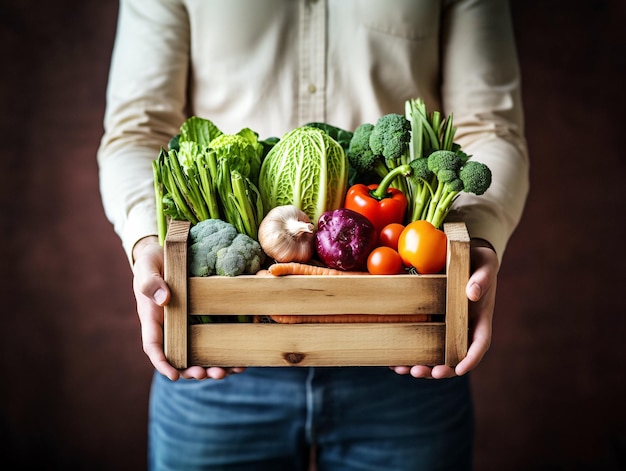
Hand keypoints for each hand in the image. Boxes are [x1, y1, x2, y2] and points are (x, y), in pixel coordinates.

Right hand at [132, 236, 245, 380]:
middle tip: (207, 374)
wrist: (168, 255)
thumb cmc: (154, 263)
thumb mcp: (148, 268)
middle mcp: (170, 329)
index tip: (173, 375)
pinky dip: (225, 353)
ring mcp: (187, 327)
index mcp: (153, 320)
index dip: (162, 363)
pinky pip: (212, 341)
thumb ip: (151, 283)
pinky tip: (239, 361)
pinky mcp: (202, 321)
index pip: (154, 347)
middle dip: (193, 370)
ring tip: (226, 372)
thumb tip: (164, 299)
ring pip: (197, 355)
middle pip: (179, 358)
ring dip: (211, 366)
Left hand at [391, 240, 499, 378]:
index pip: (479, 345)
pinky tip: (393, 360)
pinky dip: (409, 353)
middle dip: (441, 369)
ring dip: (421, 366)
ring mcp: (446, 328)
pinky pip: (421, 342)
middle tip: (424, 373)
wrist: (463, 254)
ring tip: (403, 370)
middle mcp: (463, 328)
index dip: (471, 359)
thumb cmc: (477, 259)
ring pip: (436, 355)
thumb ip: (482, 278)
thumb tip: (472, 293)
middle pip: (455, 357)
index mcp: (480, 319)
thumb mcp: (485, 263)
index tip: (461, 370)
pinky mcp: (431, 322)